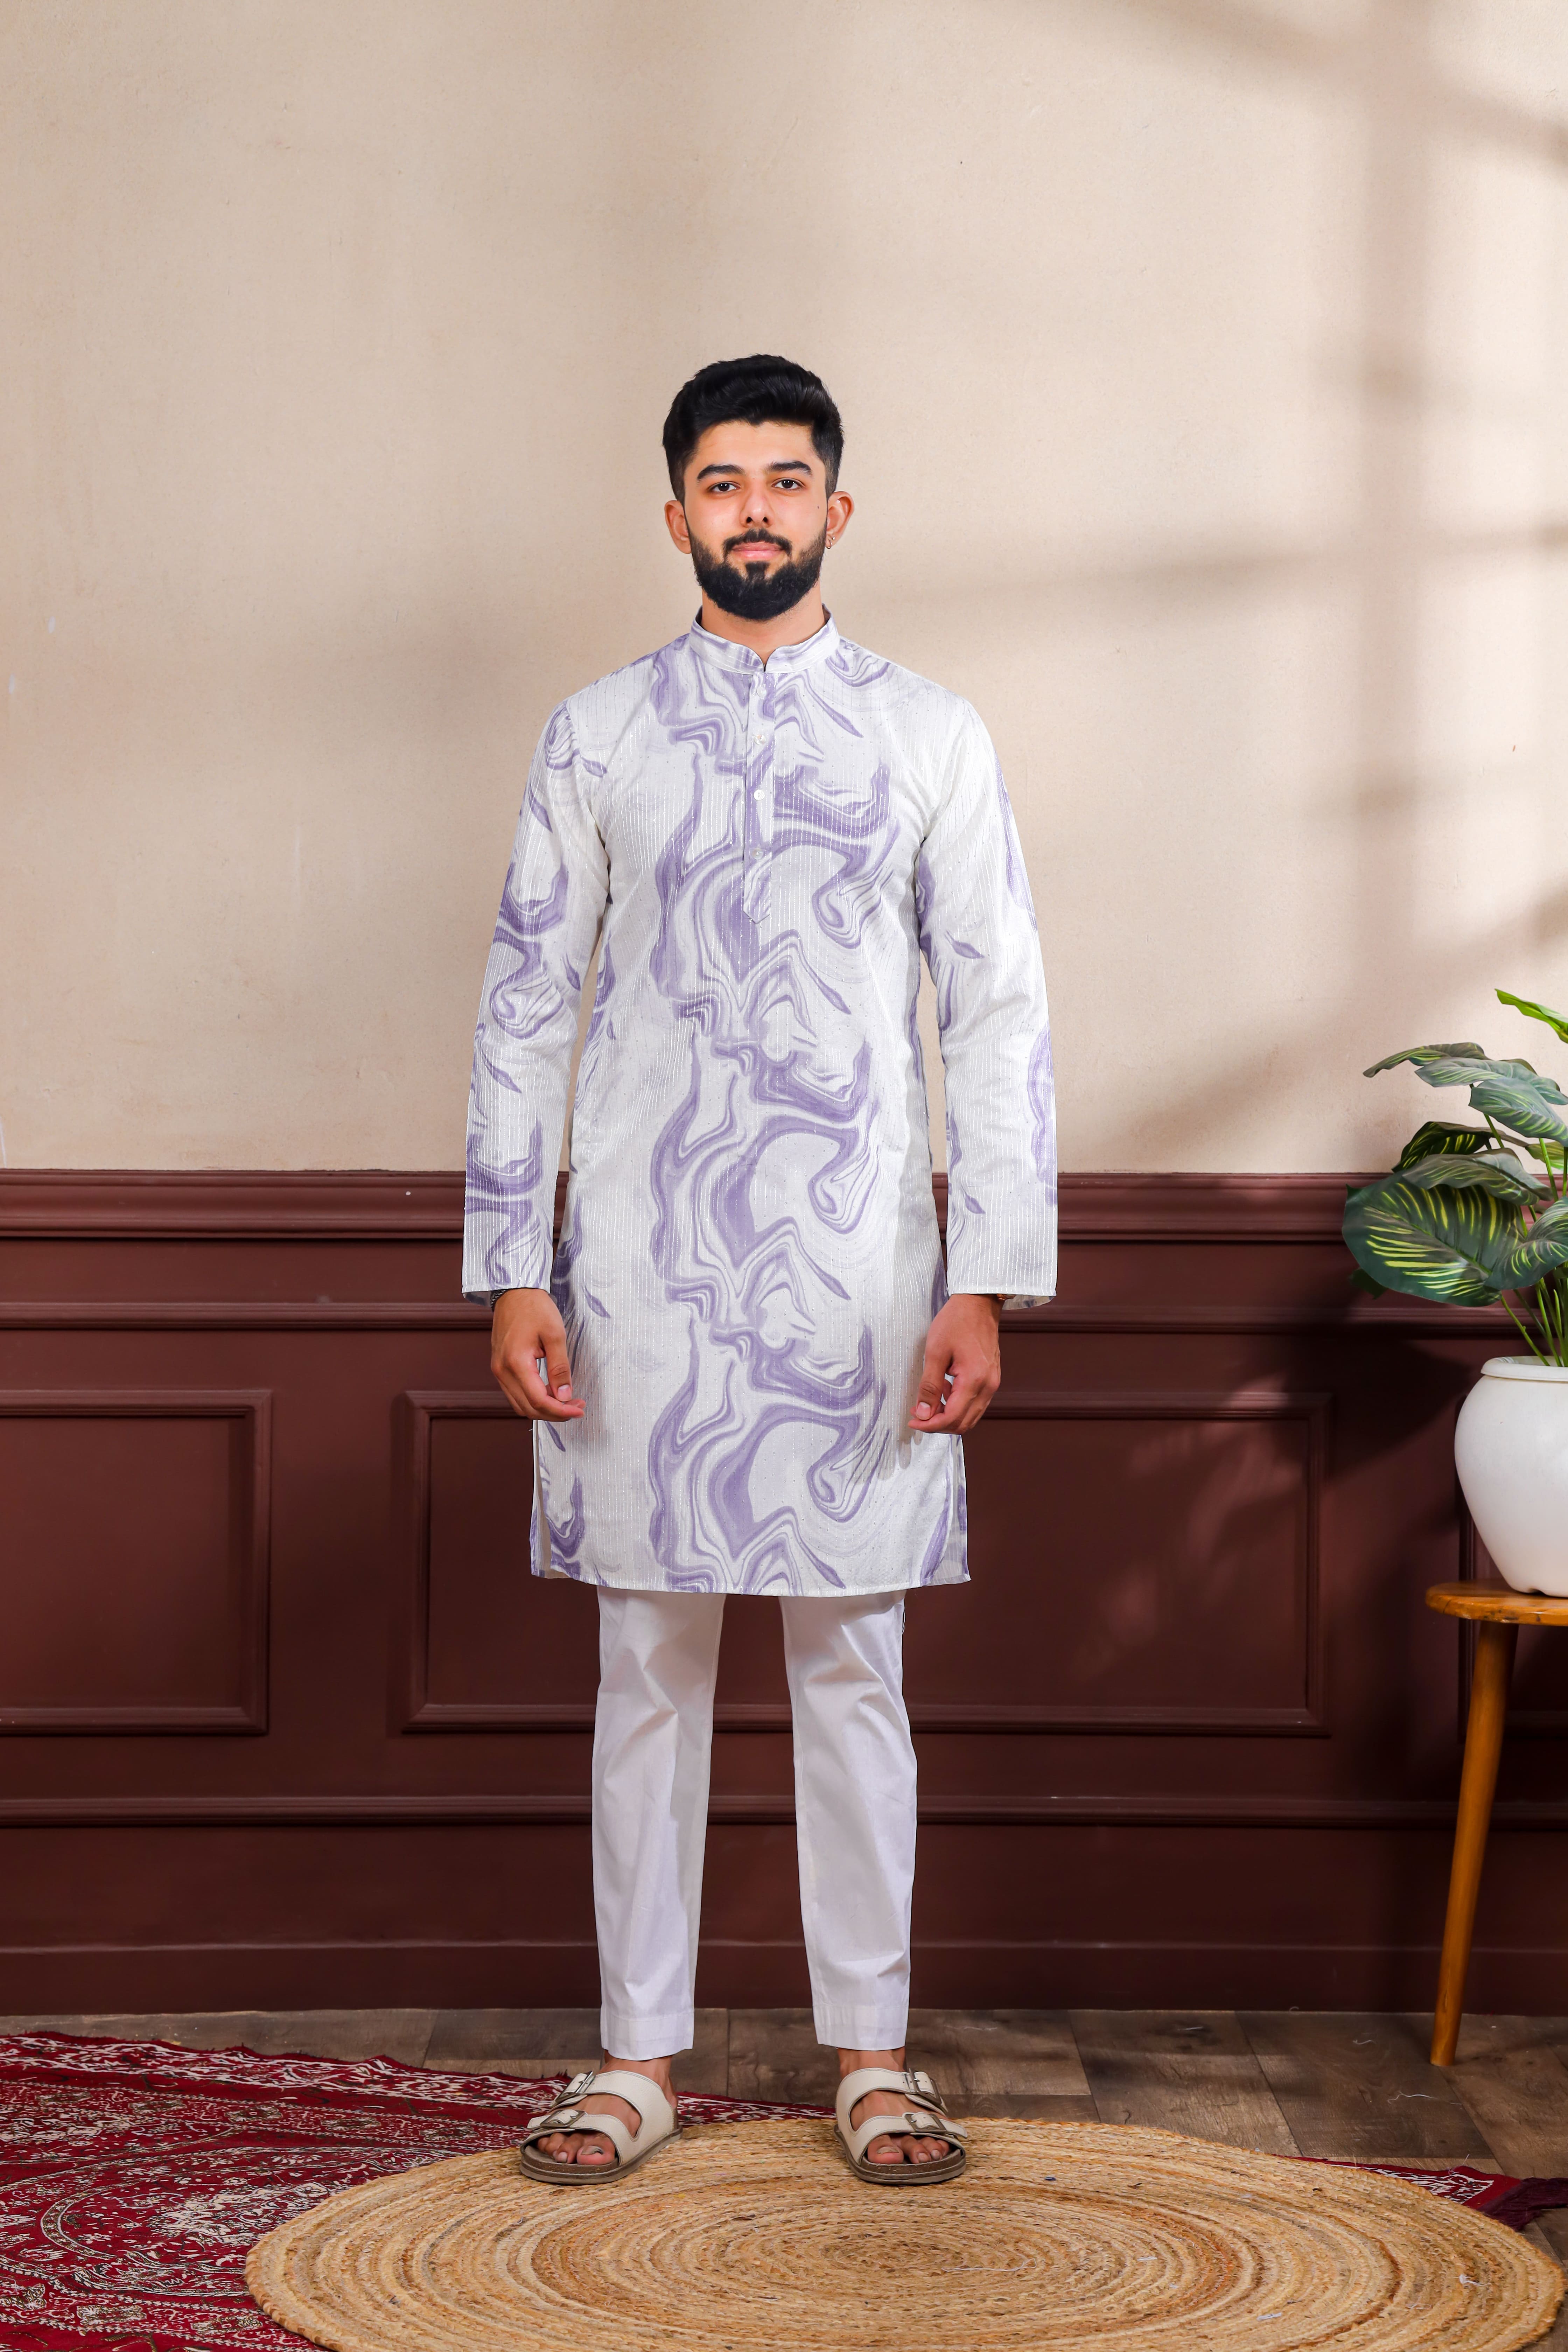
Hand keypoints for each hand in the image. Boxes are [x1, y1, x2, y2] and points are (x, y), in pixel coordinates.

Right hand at [491, 1288, 584, 1421]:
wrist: (514, 1292)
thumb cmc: (534, 1308)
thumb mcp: (555, 1335)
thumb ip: (560, 1368)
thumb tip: (564, 1395)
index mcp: (516, 1362)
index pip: (539, 1400)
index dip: (561, 1411)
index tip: (579, 1409)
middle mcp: (502, 1370)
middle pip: (529, 1408)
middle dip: (555, 1413)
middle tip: (577, 1406)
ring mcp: (498, 1370)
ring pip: (520, 1405)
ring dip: (544, 1408)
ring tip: (566, 1400)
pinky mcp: (500, 1367)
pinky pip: (515, 1394)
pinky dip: (533, 1399)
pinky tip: (550, 1392)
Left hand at [909, 1293, 1002, 1432]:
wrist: (978, 1303)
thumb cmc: (956, 1322)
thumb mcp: (935, 1352)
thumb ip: (929, 1386)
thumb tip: (923, 1413)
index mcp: (975, 1380)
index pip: (952, 1418)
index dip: (930, 1425)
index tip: (913, 1421)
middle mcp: (988, 1386)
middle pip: (963, 1423)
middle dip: (938, 1424)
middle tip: (918, 1413)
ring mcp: (992, 1383)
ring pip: (970, 1416)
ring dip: (948, 1415)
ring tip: (931, 1398)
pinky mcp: (991, 1378)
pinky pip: (975, 1403)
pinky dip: (958, 1404)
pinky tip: (945, 1388)